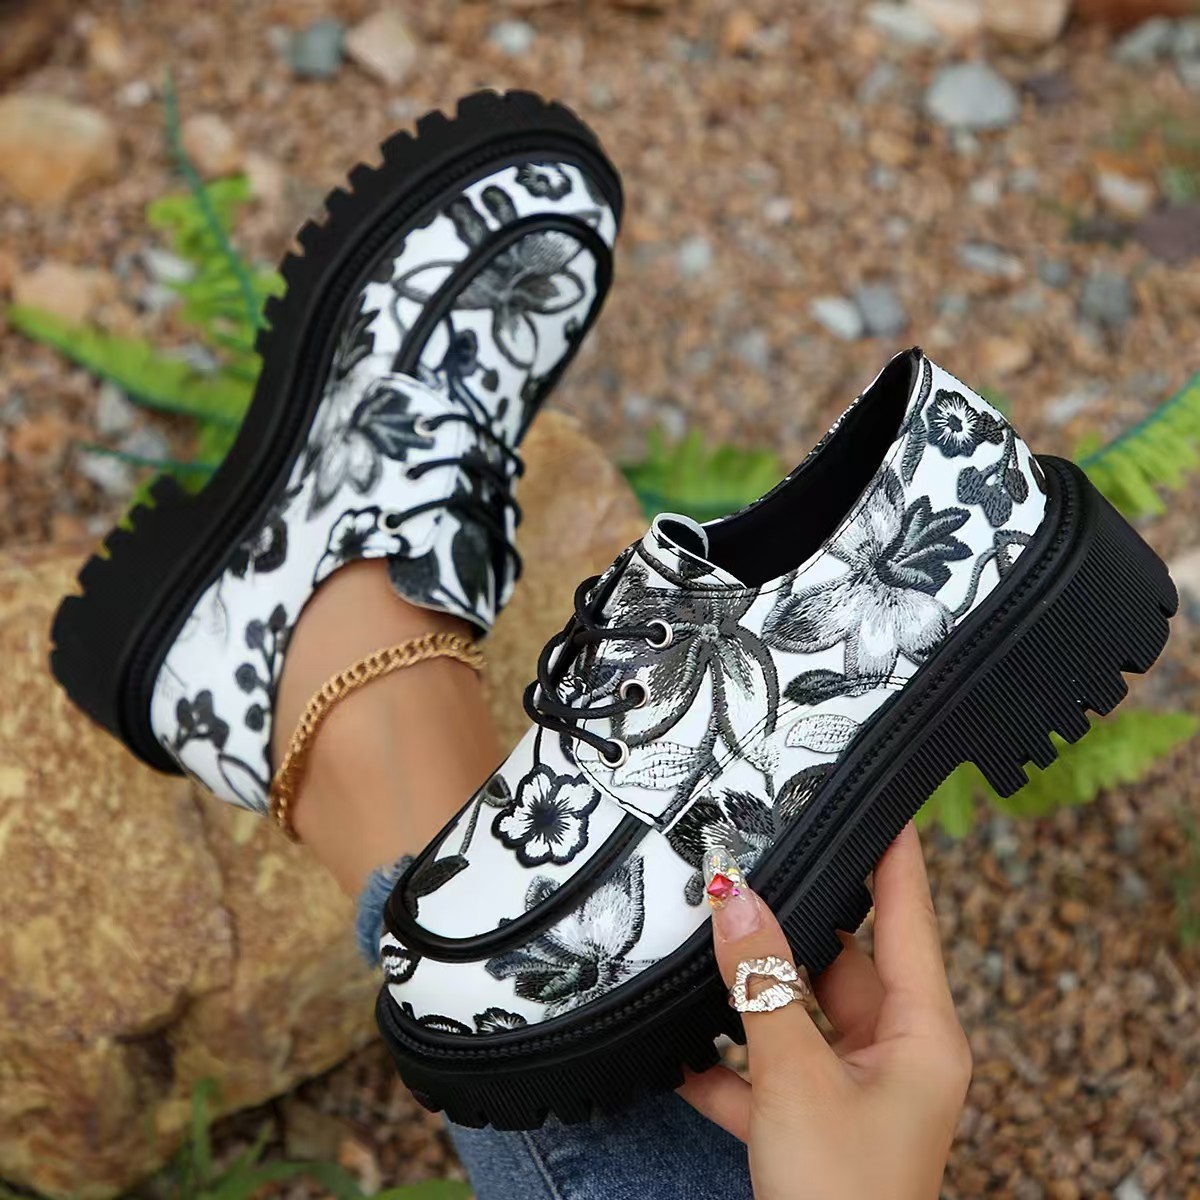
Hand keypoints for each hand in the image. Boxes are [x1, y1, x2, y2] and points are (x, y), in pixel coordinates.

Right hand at [679, 824, 971, 1199]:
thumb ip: (760, 983)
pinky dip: (724, 1058)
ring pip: (794, 1013)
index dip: (894, 852)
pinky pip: (763, 1070)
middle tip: (750, 861)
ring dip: (747, 992)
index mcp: (921, 1035)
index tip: (878, 792)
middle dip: (790, 921)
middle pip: (840, 960)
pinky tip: (677, 1044)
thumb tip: (730, 894)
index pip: (908, 915)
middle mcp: (893, 1055)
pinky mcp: (808, 1126)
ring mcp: (850, 1091)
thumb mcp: (796, 1078)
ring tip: (703, 936)